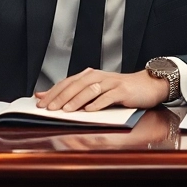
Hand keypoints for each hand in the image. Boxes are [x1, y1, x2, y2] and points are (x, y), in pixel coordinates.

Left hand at [35, 69, 169, 111]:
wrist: (147, 85)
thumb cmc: (119, 90)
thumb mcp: (95, 90)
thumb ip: (72, 92)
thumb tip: (44, 95)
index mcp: (89, 76)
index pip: (66, 83)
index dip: (52, 92)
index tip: (40, 103)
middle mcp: (98, 76)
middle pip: (75, 85)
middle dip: (61, 97)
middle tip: (49, 108)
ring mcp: (110, 83)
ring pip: (90, 90)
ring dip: (76, 100)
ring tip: (66, 110)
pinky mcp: (122, 90)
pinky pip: (108, 97)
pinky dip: (97, 103)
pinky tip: (89, 110)